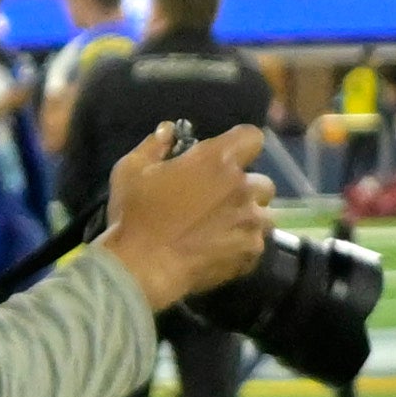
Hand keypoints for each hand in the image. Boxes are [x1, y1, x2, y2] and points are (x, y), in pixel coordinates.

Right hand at [98, 124, 275, 311]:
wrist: (142, 267)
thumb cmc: (135, 215)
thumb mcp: (131, 170)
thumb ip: (155, 145)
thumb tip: (169, 129)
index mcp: (218, 161)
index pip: (252, 137)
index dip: (242, 144)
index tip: (228, 155)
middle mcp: (244, 188)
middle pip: (261, 181)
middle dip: (244, 188)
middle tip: (218, 201)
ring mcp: (252, 221)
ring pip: (264, 214)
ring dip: (248, 217)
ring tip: (221, 228)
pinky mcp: (253, 250)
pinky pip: (257, 241)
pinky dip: (244, 243)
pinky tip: (221, 248)